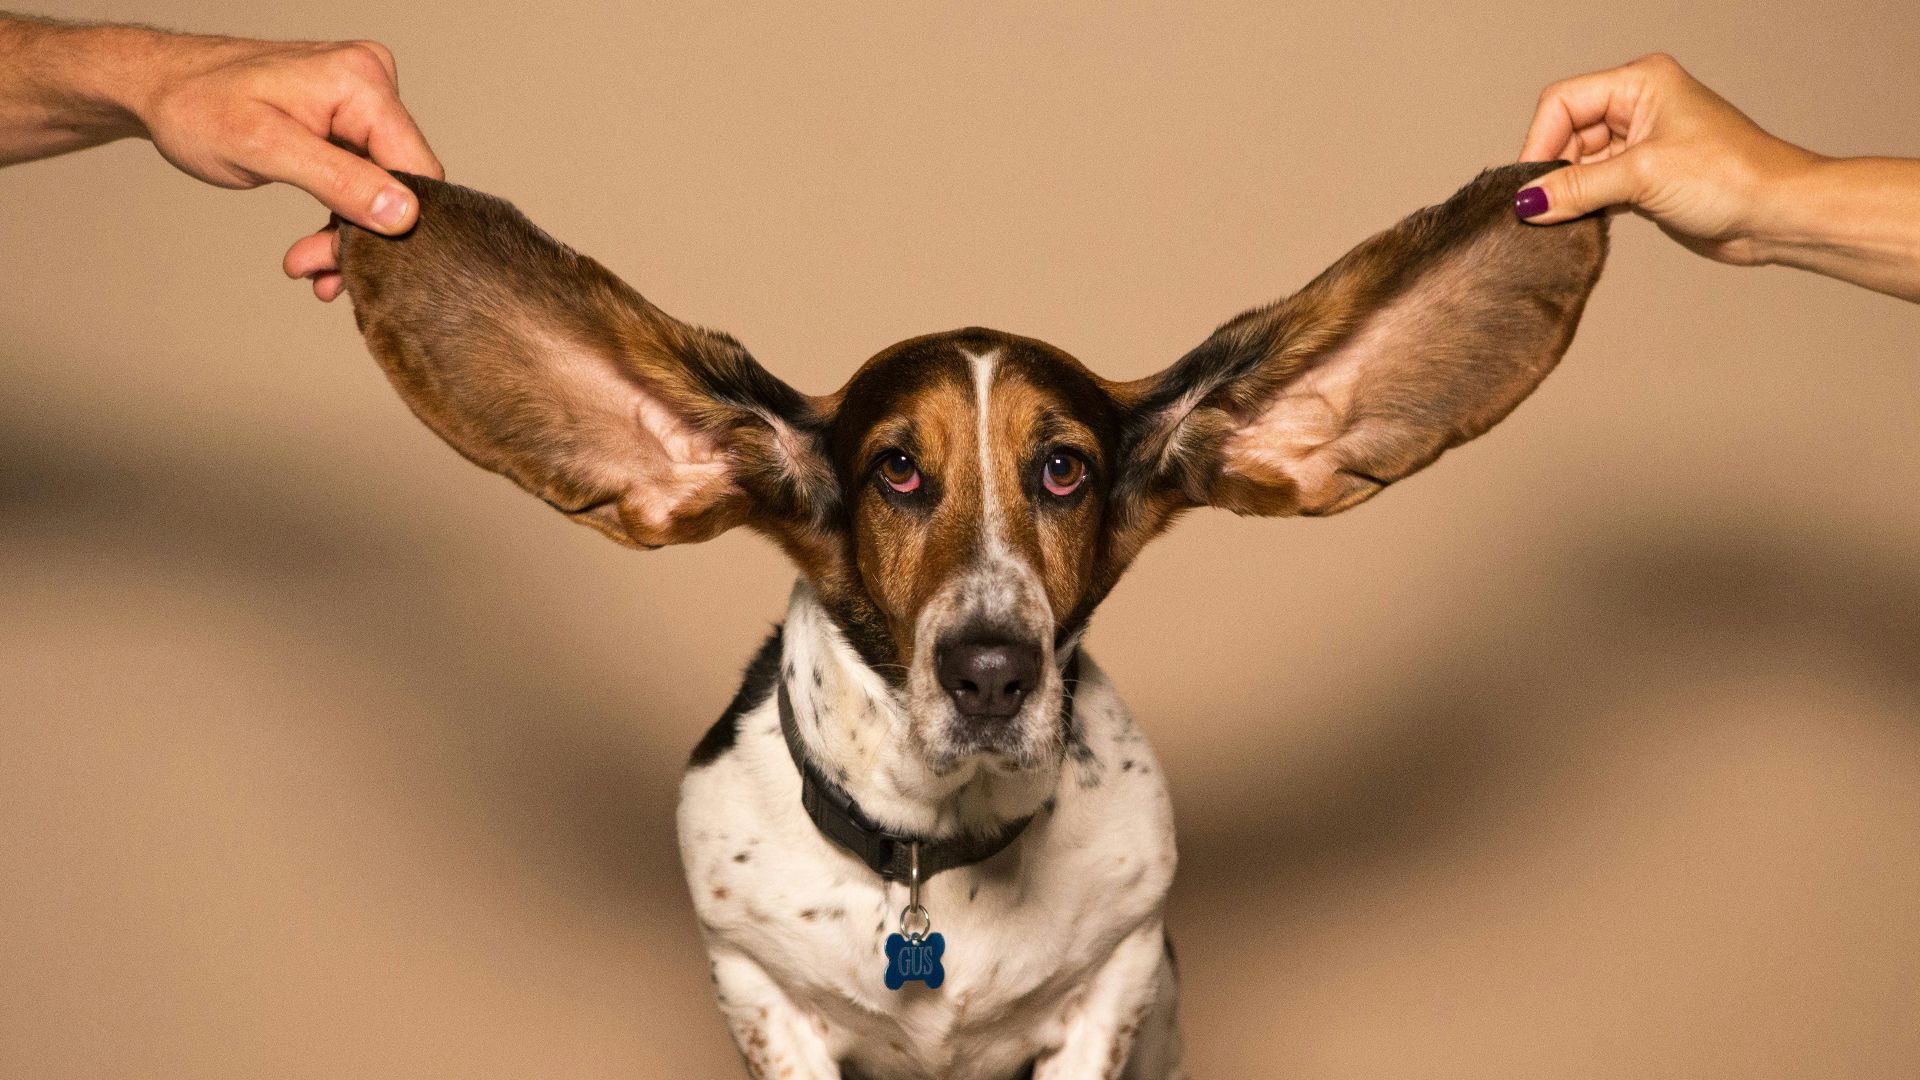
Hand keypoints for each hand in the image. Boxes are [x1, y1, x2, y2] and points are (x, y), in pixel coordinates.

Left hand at [129, 34, 442, 300]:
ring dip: (348, 235)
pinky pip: (364, 181)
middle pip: (400, 183)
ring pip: (383, 190)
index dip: (396, 224)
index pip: (416, 168)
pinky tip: (316, 250)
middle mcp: (373, 85)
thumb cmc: (196, 106)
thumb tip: (403, 214)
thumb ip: (339, 180)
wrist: (160, 88)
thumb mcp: (265, 149)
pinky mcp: (349, 123)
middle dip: (361, 235)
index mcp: (362, 82)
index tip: (350, 262)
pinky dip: (340, 218)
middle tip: (315, 270)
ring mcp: (362, 103)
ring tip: (306, 263)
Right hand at [1513, 53, 1816, 264]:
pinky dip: (1583, 206)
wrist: (1778, 214)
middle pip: (1567, 134)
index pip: (1563, 103)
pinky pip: (1596, 188)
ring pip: (1580, 165)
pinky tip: (1578, 224)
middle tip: (1543, 211)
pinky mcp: (1645, 179)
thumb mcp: (1642, 177)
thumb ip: (1577, 188)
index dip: (1539, 142)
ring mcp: (1641, 144)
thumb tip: (1527, 202)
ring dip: (1568, 193)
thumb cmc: (1731, 176)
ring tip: (1561, 221)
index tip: (1528, 186)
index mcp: (1640, 83)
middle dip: (1553, 171)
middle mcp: (1638, 107)